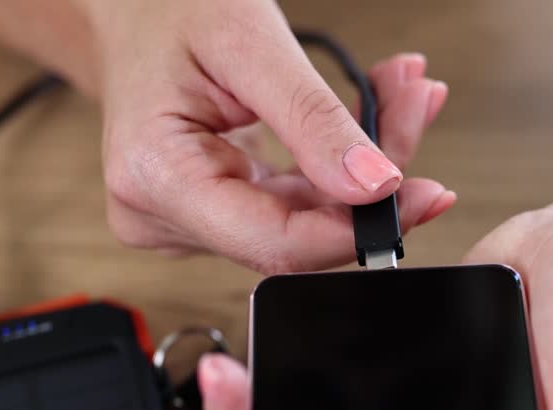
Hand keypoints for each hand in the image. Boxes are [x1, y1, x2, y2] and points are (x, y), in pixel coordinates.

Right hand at [80, 0, 454, 272]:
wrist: (130, 8)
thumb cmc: (167, 9)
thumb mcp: (248, 42)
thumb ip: (313, 120)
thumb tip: (375, 186)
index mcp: (155, 178)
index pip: (274, 244)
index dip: (355, 229)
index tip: (422, 192)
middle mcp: (161, 215)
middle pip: (298, 234)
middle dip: (372, 179)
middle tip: (417, 105)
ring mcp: (184, 220)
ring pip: (305, 220)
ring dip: (363, 164)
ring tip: (400, 93)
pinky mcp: (209, 211)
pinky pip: (291, 203)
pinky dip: (336, 162)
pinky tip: (370, 114)